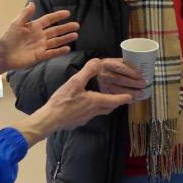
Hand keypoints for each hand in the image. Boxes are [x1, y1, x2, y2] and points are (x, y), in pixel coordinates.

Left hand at [0, 2, 78, 70]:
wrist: (3, 54)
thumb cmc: (8, 38)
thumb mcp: (16, 24)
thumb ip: (25, 14)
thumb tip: (32, 3)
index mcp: (34, 26)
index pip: (49, 20)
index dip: (57, 16)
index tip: (67, 13)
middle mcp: (39, 36)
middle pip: (56, 31)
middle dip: (66, 28)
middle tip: (77, 25)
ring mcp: (40, 46)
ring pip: (56, 41)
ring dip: (65, 38)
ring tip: (75, 35)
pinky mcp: (40, 56)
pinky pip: (52, 53)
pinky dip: (59, 51)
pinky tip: (68, 48)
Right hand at [18, 59, 132, 146]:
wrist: (50, 119)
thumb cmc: (63, 101)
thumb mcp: (75, 82)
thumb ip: (87, 71)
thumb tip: (98, 61)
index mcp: (96, 101)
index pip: (115, 100)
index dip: (125, 98)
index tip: (132, 97)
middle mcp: (93, 111)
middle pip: (109, 108)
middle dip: (117, 103)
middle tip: (122, 98)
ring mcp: (86, 118)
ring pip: (101, 112)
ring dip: (106, 106)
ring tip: (106, 101)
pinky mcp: (78, 121)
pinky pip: (90, 115)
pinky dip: (94, 110)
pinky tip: (86, 107)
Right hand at [96, 58, 146, 98]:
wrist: (99, 73)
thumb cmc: (113, 67)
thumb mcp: (118, 61)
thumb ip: (127, 64)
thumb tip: (143, 69)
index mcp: (107, 63)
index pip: (119, 67)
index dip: (130, 72)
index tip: (140, 75)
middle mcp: (104, 74)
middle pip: (119, 79)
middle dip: (133, 83)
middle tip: (143, 85)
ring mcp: (103, 85)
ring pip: (117, 90)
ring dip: (131, 93)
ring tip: (140, 93)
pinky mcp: (104, 93)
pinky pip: (116, 98)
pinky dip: (125, 100)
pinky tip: (132, 99)